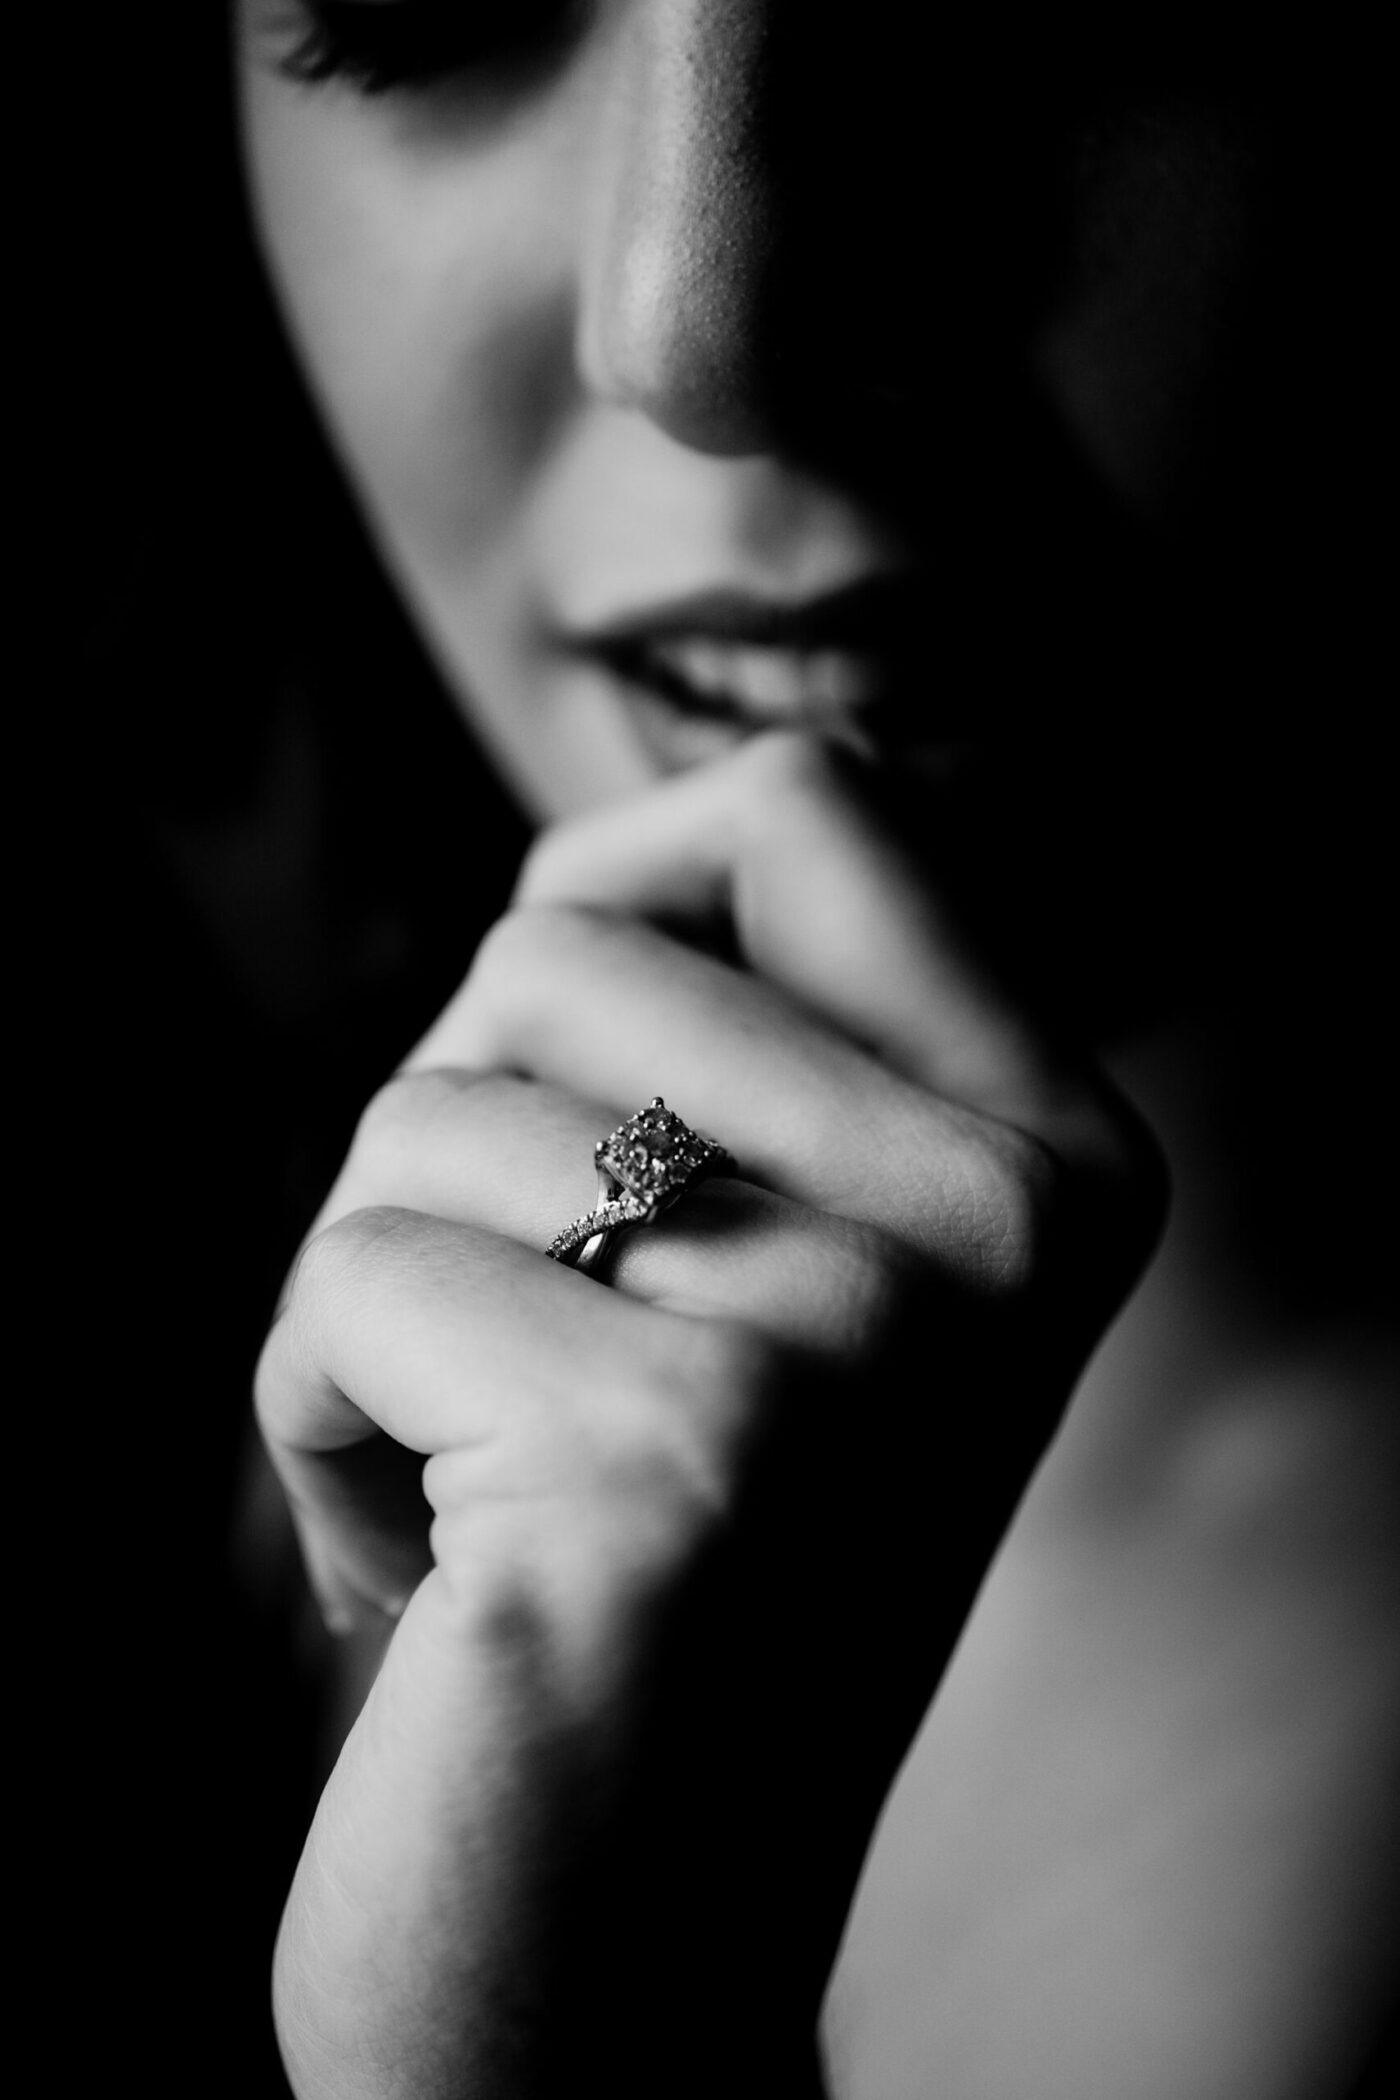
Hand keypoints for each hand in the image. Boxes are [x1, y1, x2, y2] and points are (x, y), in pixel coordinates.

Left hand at [255, 733, 1163, 2098]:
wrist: (624, 1940)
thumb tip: (622, 843)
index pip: (813, 801)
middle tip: (521, 1337)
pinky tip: (425, 1578)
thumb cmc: (652, 1562)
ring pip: (427, 1108)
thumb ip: (742, 1049)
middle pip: (559, 938)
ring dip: (374, 1288)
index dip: (611, 886)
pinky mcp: (682, 1456)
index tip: (568, 1076)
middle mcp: (1008, 1222)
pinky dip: (311, 1418)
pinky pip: (348, 1283)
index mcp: (1055, 1150)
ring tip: (482, 1469)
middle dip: (449, 1131)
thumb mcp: (778, 1272)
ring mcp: (864, 1336)